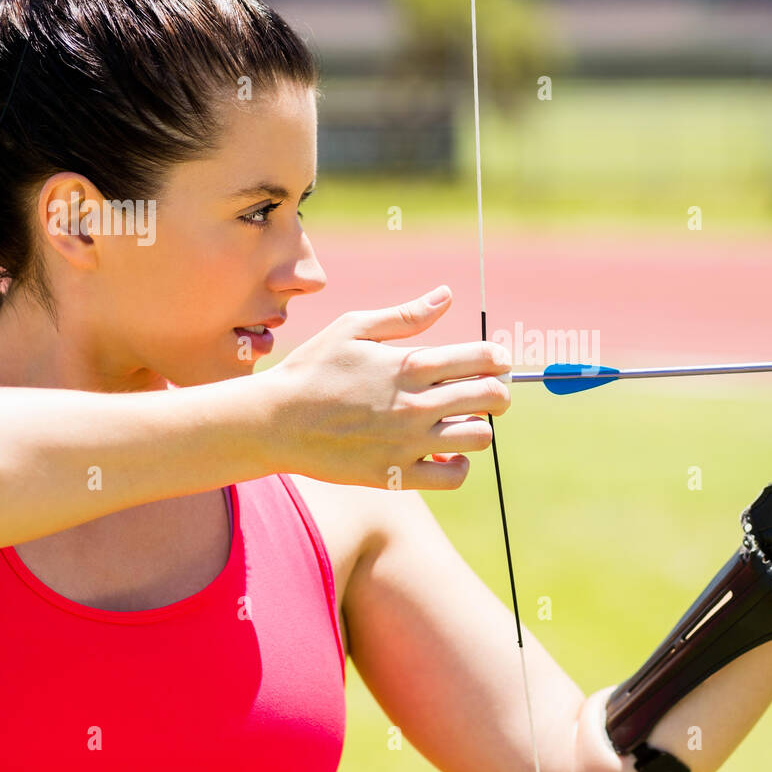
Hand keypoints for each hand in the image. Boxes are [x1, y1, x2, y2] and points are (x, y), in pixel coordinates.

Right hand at [258, 285, 510, 488]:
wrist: (272, 422)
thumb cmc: (312, 369)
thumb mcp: (353, 328)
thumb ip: (405, 315)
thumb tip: (447, 295)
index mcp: (409, 365)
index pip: (483, 359)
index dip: (499, 359)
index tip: (495, 362)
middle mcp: (416, 404)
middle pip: (491, 398)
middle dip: (498, 392)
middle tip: (487, 392)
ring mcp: (408, 442)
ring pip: (480, 437)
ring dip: (479, 427)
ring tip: (460, 421)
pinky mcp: (397, 474)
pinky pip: (454, 475)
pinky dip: (458, 464)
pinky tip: (443, 451)